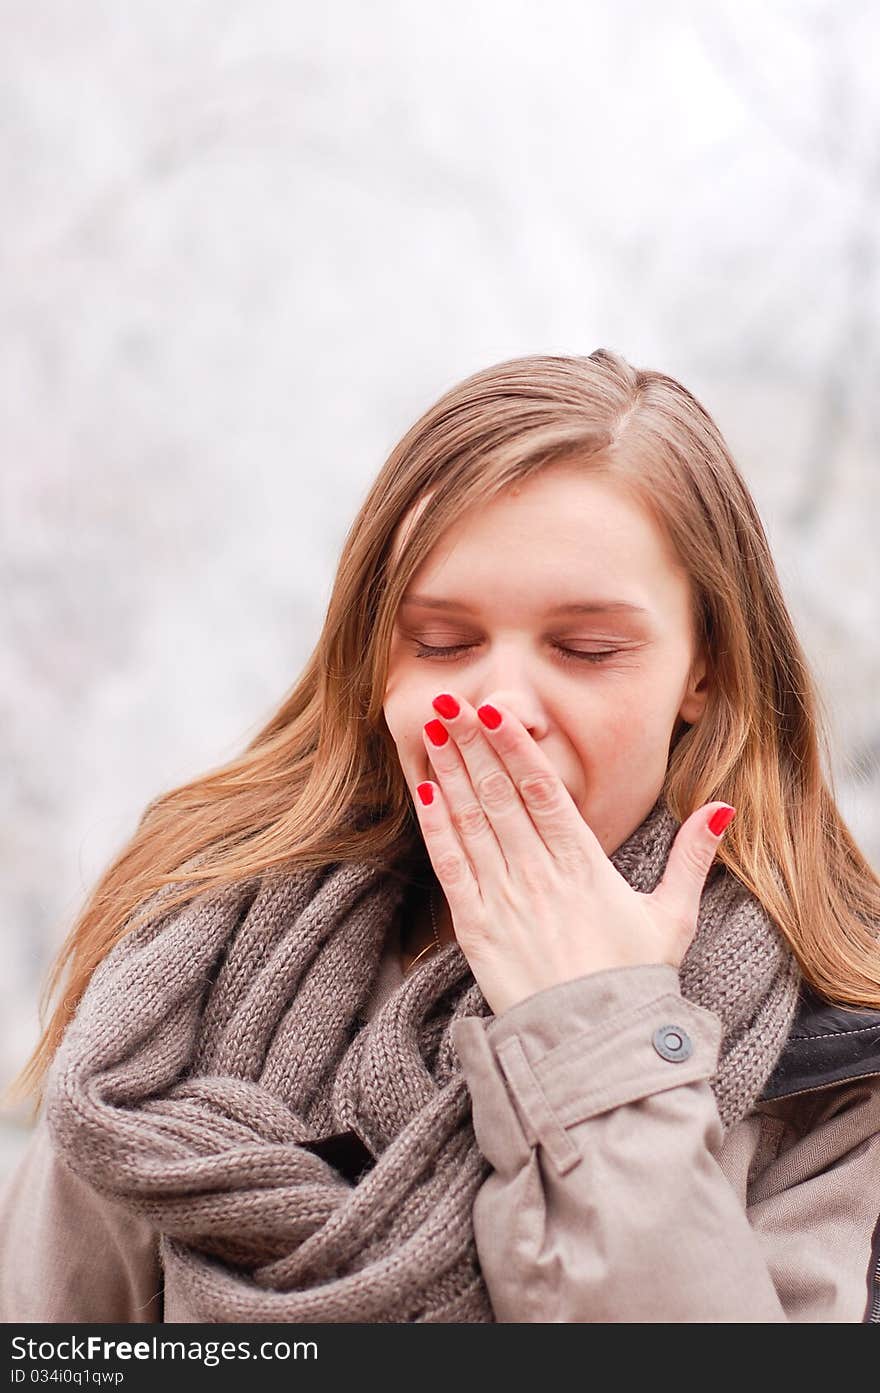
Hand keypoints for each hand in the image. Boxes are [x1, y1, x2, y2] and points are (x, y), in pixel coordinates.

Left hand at [410, 691, 735, 1014]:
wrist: (593, 1045)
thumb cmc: (632, 980)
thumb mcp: (673, 917)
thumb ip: (692, 858)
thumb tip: (722, 809)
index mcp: (585, 866)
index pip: (543, 792)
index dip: (516, 747)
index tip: (494, 709)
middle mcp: (540, 875)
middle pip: (499, 795)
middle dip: (470, 742)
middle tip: (446, 696)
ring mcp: (505, 900)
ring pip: (472, 822)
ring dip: (449, 770)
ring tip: (429, 726)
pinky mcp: (476, 930)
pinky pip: (451, 868)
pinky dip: (437, 828)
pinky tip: (425, 791)